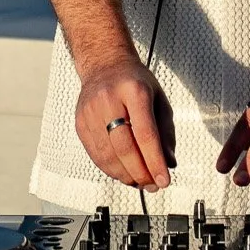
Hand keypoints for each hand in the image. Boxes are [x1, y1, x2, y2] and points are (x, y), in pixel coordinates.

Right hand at [75, 54, 175, 189]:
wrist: (104, 64)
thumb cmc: (134, 82)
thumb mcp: (158, 98)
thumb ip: (166, 131)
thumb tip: (168, 162)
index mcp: (134, 91)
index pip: (145, 134)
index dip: (155, 161)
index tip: (164, 179)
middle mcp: (109, 100)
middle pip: (124, 148)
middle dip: (140, 173)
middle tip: (152, 185)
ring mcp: (91, 112)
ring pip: (108, 156)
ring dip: (125, 176)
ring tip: (139, 181)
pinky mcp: (81, 123)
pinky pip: (96, 155)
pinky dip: (111, 170)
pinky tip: (123, 172)